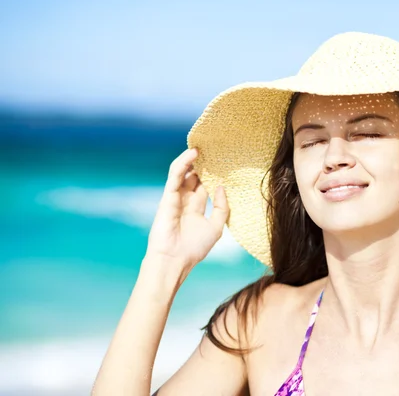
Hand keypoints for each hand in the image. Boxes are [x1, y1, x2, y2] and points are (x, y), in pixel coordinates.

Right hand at [144, 148, 229, 277]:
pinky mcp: (168, 196)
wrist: (174, 260)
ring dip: (191, 159)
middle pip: (193, 177)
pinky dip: (182, 163)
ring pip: (183, 173)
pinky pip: (175, 175)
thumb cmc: (194, 248)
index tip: (222, 162)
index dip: (211, 175)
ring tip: (202, 146)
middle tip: (213, 149)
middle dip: (202, 164)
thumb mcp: (216, 227)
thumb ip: (221, 207)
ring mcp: (175, 198)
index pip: (204, 186)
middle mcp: (185, 202)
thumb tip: (222, 187)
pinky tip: (193, 153)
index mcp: (196, 209)